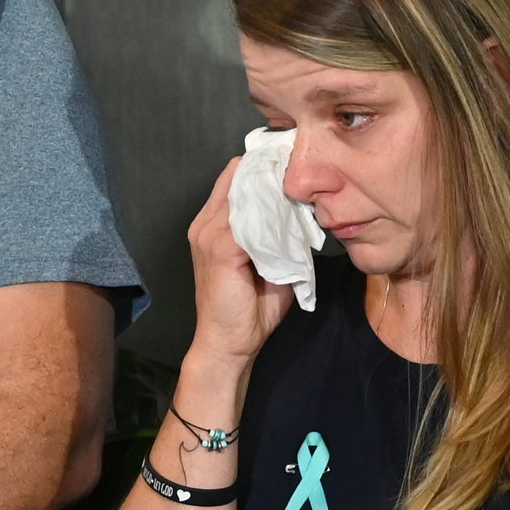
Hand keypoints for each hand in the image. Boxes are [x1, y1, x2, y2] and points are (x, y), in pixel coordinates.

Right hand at [185, 158, 294, 369]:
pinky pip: (253, 220)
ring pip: (248, 194)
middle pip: (239, 176)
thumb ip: (274, 234)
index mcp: (211, 225)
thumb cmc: (248, 308)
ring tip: (305, 195)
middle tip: (304, 172)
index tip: (294, 167)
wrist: (228, 343)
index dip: (264, 170)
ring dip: (277, 194)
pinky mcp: (221, 248)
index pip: (236, 178)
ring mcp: (210, 234)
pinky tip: (296, 223)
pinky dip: (276, 219)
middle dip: (272, 174)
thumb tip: (300, 212)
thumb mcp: (265, 261)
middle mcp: (205, 224)